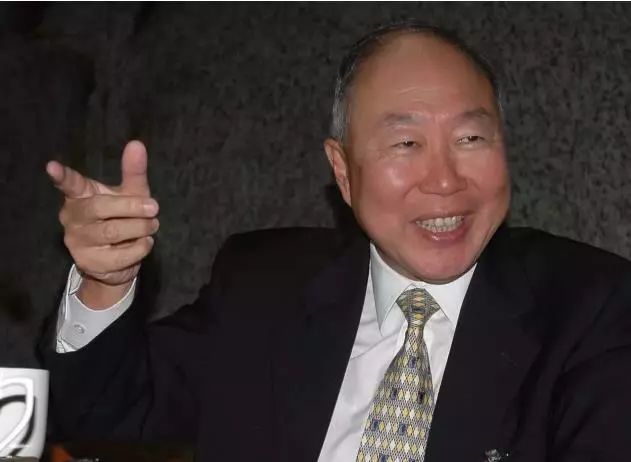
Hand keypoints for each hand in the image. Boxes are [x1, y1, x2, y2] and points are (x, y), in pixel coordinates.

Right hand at [47, 141, 158, 307]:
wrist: (118, 261)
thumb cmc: (122, 219)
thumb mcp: (130, 194)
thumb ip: (133, 172)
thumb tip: (137, 144)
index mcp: (81, 196)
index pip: (70, 184)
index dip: (62, 176)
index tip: (52, 166)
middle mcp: (73, 217)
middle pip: (100, 208)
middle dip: (131, 207)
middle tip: (154, 207)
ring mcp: (78, 241)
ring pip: (112, 231)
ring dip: (139, 227)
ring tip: (152, 225)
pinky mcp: (89, 262)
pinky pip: (120, 255)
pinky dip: (140, 247)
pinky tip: (145, 242)